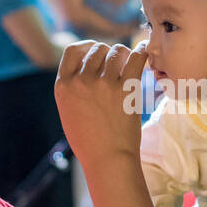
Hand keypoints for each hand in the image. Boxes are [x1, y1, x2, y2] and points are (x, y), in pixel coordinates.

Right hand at [55, 40, 148, 165]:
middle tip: (117, 63)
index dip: (87, 47)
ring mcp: (103, 84)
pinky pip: (136, 58)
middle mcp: (81, 81)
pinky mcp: (125, 89)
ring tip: (129, 62)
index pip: (73, 50)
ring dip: (125, 54)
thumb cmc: (89, 141)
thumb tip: (86, 68)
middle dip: (108, 52)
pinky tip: (143, 53)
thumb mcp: (68, 113)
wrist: (107, 160)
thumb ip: (73, 89)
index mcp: (63, 86)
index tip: (96, 51)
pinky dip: (141, 53)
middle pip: (97, 49)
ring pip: (117, 51)